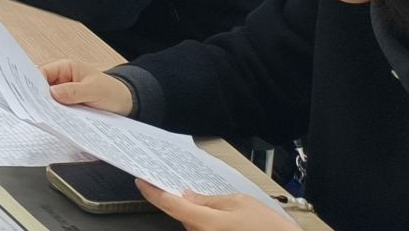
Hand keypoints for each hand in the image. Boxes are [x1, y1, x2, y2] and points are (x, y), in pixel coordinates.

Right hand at [42, 60, 136, 114]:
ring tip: (44, 118)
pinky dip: (56, 115)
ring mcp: (64, 93)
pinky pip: (58, 109)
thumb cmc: (111, 91)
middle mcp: (62, 79)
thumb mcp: (94, 90)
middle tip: (36, 110)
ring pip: (49, 100)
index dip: (34, 84)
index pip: (42, 73)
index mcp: (65, 68)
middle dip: (39, 98)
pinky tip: (55, 122)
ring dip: (48, 108)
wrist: (125, 103)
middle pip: (43, 87)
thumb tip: (53, 93)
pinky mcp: (68, 105)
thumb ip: (74, 91)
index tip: (31, 97)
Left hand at [137, 182, 279, 228]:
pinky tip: (222, 218)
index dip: (152, 192)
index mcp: (206, 223)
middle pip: (182, 216)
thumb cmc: (267, 228)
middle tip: (185, 185)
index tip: (141, 182)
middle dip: (182, 201)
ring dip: (198, 214)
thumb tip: (187, 196)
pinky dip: (206, 223)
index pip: (169, 205)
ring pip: (193, 225)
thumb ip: (209, 200)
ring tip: (216, 203)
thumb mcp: (238, 203)